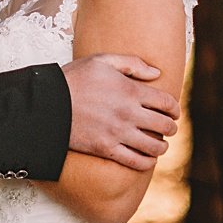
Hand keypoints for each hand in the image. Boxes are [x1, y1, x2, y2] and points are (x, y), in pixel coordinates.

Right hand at [62, 53, 180, 169]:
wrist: (47, 103)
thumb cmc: (73, 78)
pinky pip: (137, 162)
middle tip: (167, 128)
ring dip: (161, 146)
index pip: (167, 103)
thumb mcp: (100, 61)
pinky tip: (146, 158)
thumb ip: (131, 63)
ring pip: (155, 147)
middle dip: (170, 127)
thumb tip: (157, 73)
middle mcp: (129, 114)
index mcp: (131, 91)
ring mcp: (119, 133)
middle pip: (165, 126)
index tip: (173, 112)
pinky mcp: (107, 149)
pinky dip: (147, 162)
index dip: (174, 108)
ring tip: (158, 144)